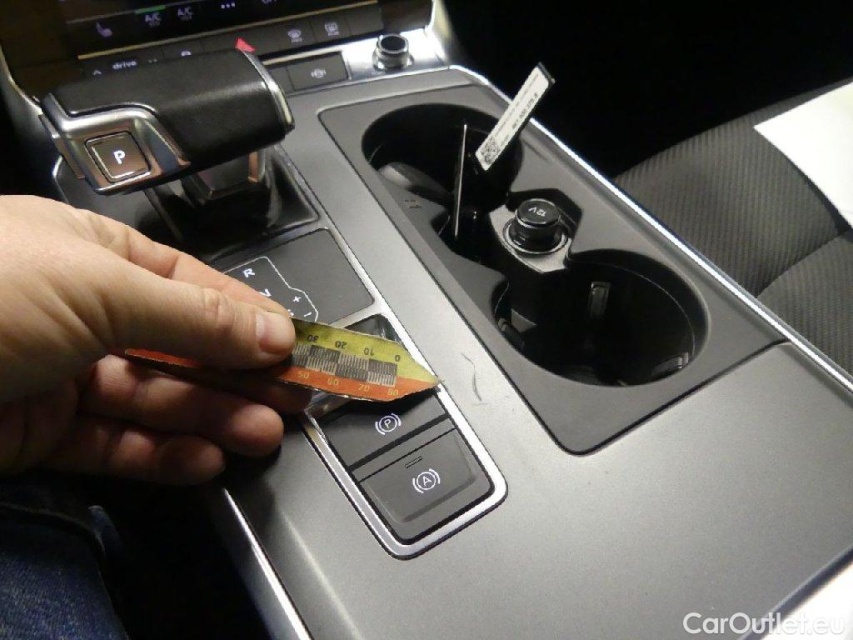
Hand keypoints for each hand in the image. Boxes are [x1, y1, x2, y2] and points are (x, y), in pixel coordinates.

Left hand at [0, 196, 309, 483]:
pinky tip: (205, 458)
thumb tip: (272, 331)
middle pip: (179, 346)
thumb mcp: (102, 287)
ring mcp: (59, 373)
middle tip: (295, 398)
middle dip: (238, 373)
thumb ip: (195, 315)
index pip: (190, 285)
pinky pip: (114, 444)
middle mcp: (78, 310)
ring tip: (263, 433)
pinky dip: (161, 454)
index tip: (297, 343)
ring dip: (211, 418)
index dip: (247, 315)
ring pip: (153, 399)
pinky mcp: (39, 432)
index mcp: (90, 251)